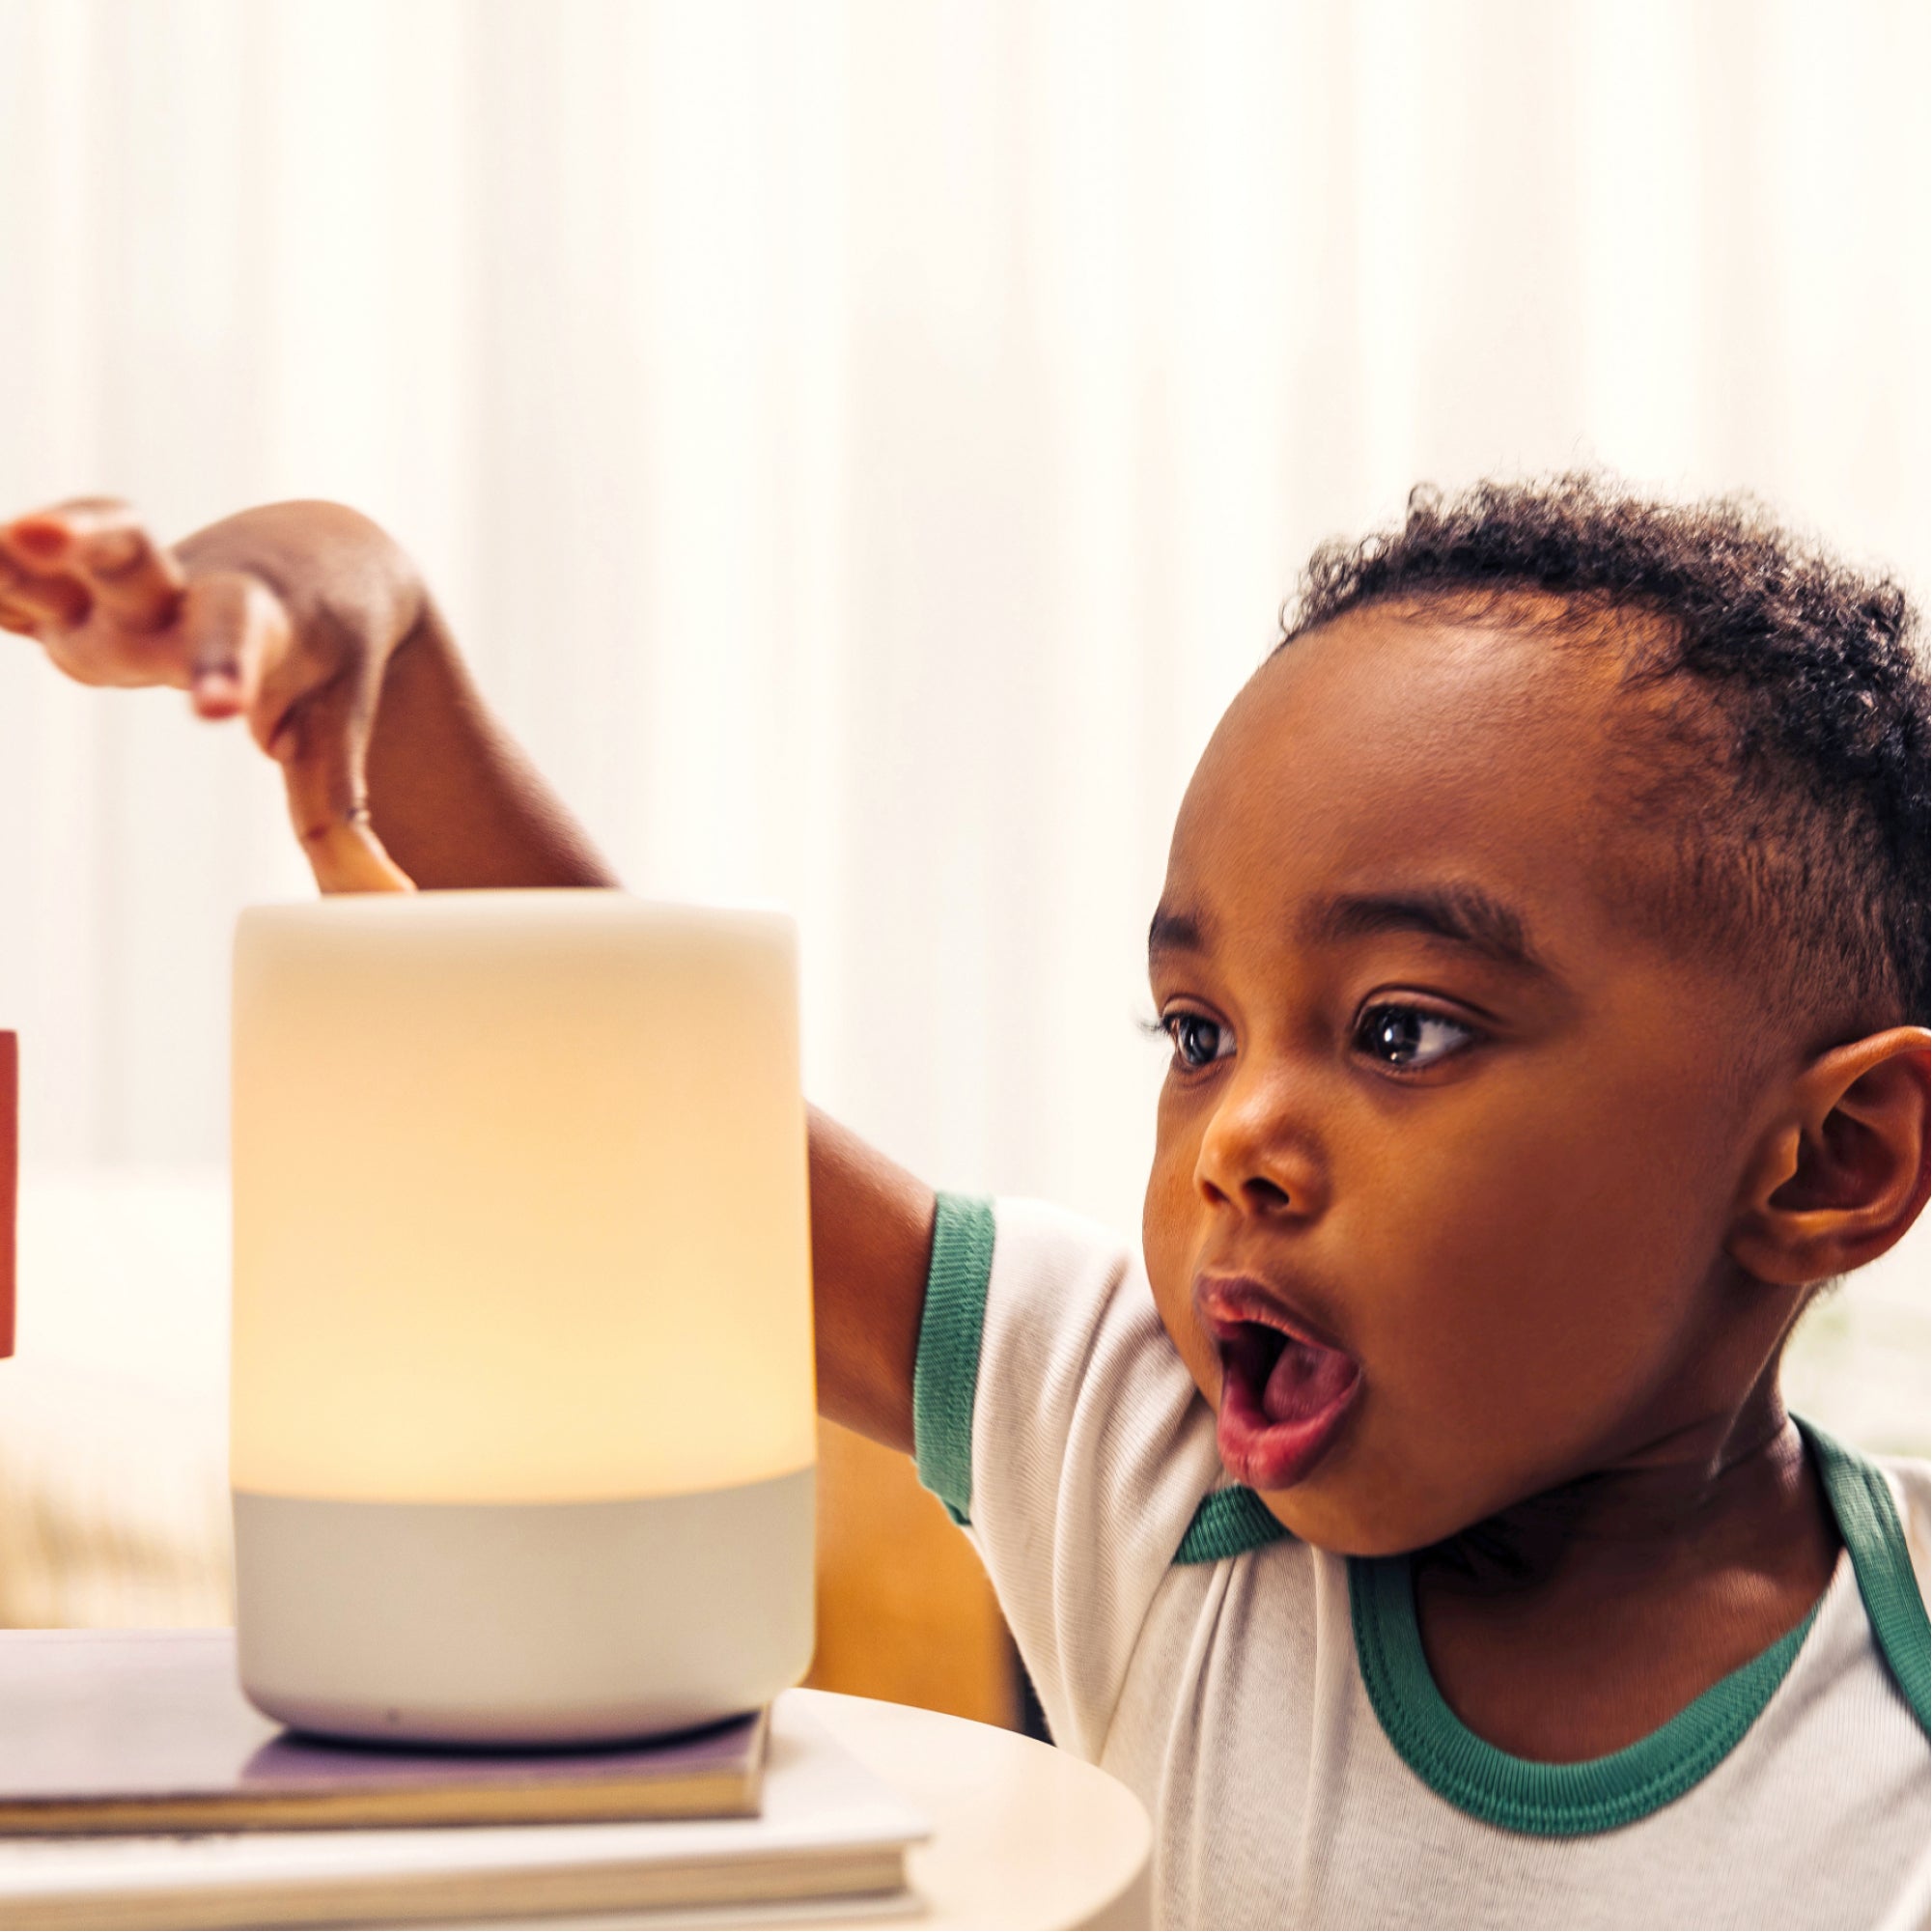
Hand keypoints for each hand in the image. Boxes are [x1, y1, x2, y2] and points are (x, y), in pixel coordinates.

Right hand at [1, 496, 417, 892]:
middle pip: (131, 560)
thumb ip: (341, 820)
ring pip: (55, 560)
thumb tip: (391, 908)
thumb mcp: (340, 726)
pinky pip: (13, 592)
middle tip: (46, 536)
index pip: (237, 640)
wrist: (315, 560)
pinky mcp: (68, 599)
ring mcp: (112, 593)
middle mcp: (173, 594)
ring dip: (11, 553)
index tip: (219, 710)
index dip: (223, 670)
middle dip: (93, 544)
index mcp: (252, 618)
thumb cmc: (329, 655)